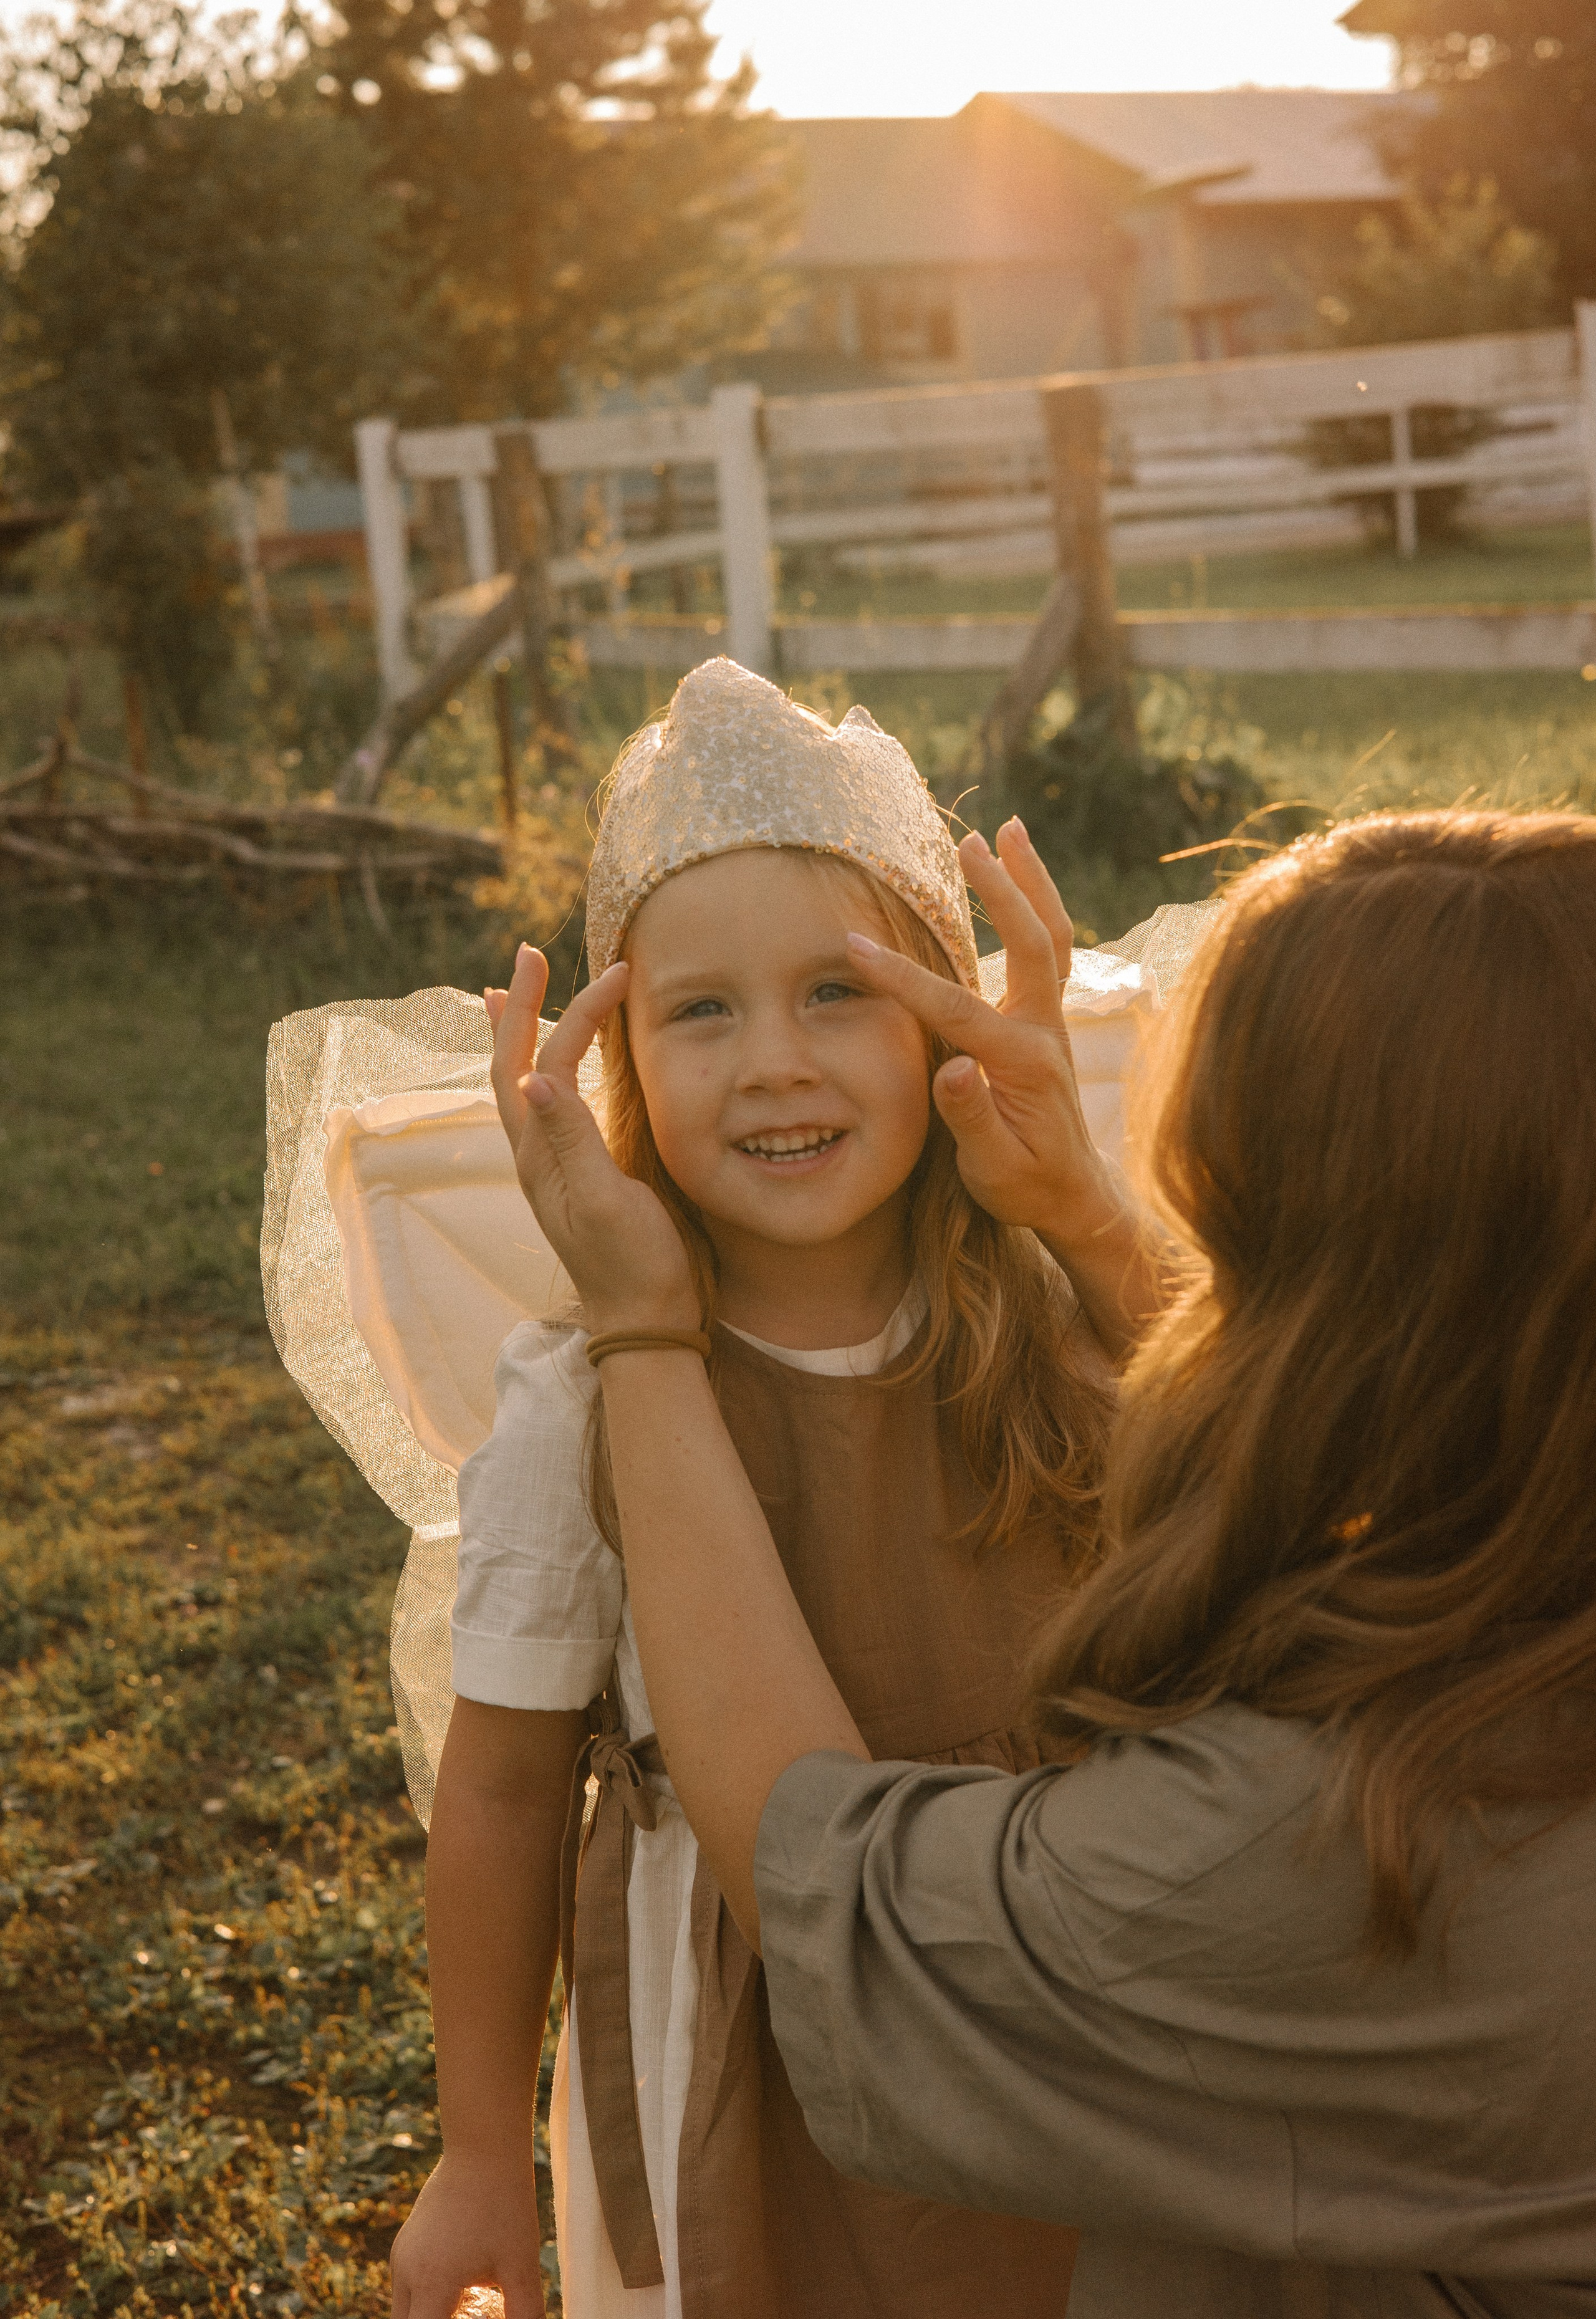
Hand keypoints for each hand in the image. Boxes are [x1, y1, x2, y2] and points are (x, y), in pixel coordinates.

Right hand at [389, 2151, 543, 2317]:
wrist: (484, 2145)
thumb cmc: (505, 2202)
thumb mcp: (521, 2264)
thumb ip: (525, 2311)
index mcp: (431, 2281)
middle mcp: (406, 2270)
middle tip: (469, 2314)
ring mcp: (402, 2253)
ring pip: (404, 2306)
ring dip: (430, 2312)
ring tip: (468, 2306)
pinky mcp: (407, 2240)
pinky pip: (408, 2284)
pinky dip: (428, 2295)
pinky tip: (464, 2285)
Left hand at [486, 945, 697, 1334]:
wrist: (647, 1321)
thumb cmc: (634, 1265)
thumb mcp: (604, 1202)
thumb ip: (572, 1139)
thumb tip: (533, 1076)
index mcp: (541, 1155)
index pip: (548, 1061)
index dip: (578, 1012)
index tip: (618, 972)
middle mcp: (537, 1155)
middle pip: (514, 1064)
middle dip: (519, 1006)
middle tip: (528, 955)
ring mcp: (555, 1165)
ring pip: (525, 1083)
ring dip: (521, 1034)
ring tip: (512, 995)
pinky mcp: (578, 1175)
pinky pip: (550, 1106)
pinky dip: (546, 1068)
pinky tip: (554, 1066)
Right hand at [847, 820, 1163, 1356]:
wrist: (1073, 1195)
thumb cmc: (1026, 1186)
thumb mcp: (993, 1169)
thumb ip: (971, 1119)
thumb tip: (951, 1071)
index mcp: (1023, 1062)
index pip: (956, 1009)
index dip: (903, 978)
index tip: (854, 947)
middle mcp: (1044, 1029)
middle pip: (1031, 942)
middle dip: (999, 889)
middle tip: (971, 839)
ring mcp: (1050, 1019)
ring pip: (1050, 935)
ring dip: (1031, 879)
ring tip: (1010, 828)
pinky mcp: (1046, 1018)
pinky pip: (1048, 948)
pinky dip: (1035, 905)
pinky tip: (1017, 876)